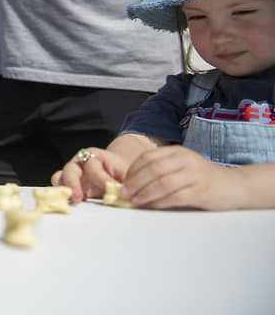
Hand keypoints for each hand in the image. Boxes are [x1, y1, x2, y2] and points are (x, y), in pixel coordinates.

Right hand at [51, 148, 130, 202]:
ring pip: (59, 179)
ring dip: (64, 191)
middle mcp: (78, 163)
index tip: (110, 191)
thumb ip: (126, 183)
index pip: (93, 168)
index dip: (102, 180)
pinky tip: (72, 206)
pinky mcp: (67, 186)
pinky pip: (58, 189)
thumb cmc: (119, 171)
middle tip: (78, 198)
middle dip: (73, 184)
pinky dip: (62, 197)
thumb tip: (127, 198)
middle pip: (69, 170)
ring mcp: (70, 175)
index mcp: (93, 156)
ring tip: (72, 203)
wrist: (114, 172)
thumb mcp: (125, 174)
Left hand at [121, 145, 239, 209]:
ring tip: (134, 201)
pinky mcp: (201, 191)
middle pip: (153, 169)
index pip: (148, 157)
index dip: (133, 170)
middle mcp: (186, 160)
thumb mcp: (182, 167)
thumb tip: (132, 184)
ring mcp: (195, 175)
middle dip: (135, 182)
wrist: (235, 186)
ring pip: (162, 183)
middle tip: (124, 193)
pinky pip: (175, 197)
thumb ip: (161, 171)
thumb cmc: (202, 178)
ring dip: (145, 193)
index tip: (123, 181)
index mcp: (178, 152)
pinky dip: (159, 202)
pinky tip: (151, 206)